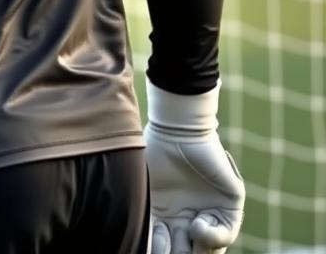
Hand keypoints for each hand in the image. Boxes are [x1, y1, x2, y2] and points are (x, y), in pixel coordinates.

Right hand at [145, 80, 244, 253]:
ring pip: (210, 248)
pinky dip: (214, 237)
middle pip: (189, 250)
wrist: (175, 128)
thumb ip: (144, 217)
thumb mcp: (143, 188)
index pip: (169, 244)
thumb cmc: (152, 152)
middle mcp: (189, 215)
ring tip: (187, 231)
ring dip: (198, 249)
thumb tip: (141, 244)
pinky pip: (226, 232)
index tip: (155, 242)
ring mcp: (211, 211)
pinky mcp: (229, 204)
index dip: (162, 248)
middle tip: (172, 245)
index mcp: (167, 214)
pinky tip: (197, 226)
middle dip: (180, 252)